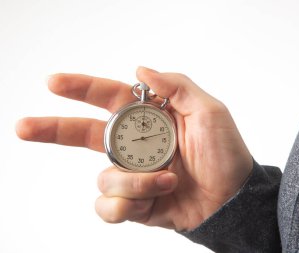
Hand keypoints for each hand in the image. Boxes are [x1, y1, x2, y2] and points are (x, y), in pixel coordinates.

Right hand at [16, 67, 252, 230]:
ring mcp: (132, 176)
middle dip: (54, 130)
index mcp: (148, 120)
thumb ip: (176, 86)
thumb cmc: (226, 154)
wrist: (233, 199)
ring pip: (104, 177)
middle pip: (83, 135)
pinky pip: (110, 206)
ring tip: (168, 179)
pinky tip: (153, 199)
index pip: (108, 99)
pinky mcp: (135, 203)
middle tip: (24, 127)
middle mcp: (134, 146)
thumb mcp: (209, 111)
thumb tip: (139, 69)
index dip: (82, 89)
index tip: (55, 83)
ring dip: (135, 180)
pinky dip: (128, 204)